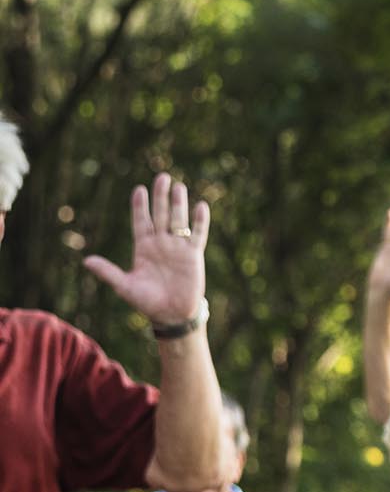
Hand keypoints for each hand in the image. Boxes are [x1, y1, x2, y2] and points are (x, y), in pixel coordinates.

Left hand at [83, 173, 207, 324]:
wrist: (171, 314)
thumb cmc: (146, 302)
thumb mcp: (125, 286)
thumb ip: (108, 272)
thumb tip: (86, 261)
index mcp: (143, 248)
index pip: (141, 221)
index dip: (140, 206)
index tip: (139, 190)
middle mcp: (161, 243)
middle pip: (161, 214)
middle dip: (160, 196)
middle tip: (162, 177)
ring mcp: (178, 248)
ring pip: (178, 220)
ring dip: (178, 204)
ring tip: (179, 186)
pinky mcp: (193, 255)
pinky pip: (197, 234)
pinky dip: (200, 221)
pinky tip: (201, 206)